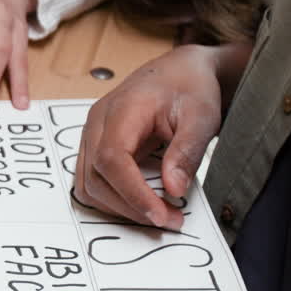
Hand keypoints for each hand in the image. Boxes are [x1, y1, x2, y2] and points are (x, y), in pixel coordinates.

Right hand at [75, 44, 239, 229]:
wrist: (180, 71)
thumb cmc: (190, 87)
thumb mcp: (201, 116)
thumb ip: (186, 152)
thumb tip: (172, 189)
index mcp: (121, 109)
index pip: (111, 159)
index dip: (132, 193)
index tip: (161, 214)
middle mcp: (97, 122)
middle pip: (96, 177)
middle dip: (131, 207)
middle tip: (170, 220)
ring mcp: (91, 134)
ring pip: (88, 184)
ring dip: (119, 207)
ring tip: (158, 213)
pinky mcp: (94, 145)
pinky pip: (91, 180)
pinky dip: (112, 199)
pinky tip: (140, 202)